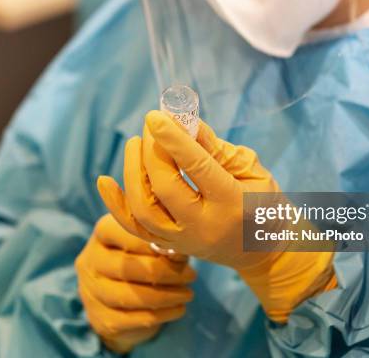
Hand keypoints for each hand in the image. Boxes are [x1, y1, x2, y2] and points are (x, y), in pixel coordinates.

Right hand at [75, 213, 195, 352]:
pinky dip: (160, 315)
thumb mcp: (154, 248)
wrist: (123, 303)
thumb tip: (182, 248)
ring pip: (128, 296)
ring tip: (188, 293)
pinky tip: (178, 309)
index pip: (120, 231)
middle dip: (164, 272)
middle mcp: (90, 261)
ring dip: (165, 296)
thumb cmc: (144, 262)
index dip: (150, 240)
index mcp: (101, 234)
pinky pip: (131, 319)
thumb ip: (165, 246)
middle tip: (191, 275)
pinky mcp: (100, 318)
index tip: (178, 247)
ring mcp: (90, 291)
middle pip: (126, 267)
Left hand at [98, 111, 335, 322]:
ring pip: (143, 209)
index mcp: (232, 204)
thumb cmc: (264, 204)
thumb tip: (183, 122)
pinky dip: (115, 204)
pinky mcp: (170, 246)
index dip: (174, 140)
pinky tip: (103, 179)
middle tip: (151, 125)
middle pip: (165, 188)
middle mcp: (204, 227)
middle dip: (152, 151)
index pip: (197, 168)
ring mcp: (183, 241)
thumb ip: (217, 149)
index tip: (156, 115)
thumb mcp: (252, 171)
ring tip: (135, 143)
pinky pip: (134, 228)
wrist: (263, 252)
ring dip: (133, 171)